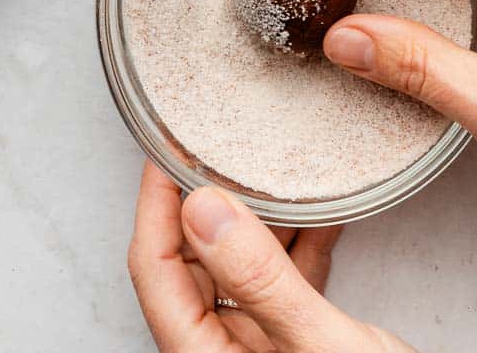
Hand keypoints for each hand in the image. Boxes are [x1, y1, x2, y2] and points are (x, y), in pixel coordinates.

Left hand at [128, 161, 414, 349]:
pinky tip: (321, 211)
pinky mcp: (298, 349)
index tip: (168, 147)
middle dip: (206, 201)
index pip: (155, 269)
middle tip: (219, 145)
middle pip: (191, 265)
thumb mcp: (320, 347)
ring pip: (238, 271)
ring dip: (259, 218)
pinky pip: (284, 286)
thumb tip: (203, 208)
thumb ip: (261, 280)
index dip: (155, 202)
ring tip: (271, 168)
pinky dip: (299, 245)